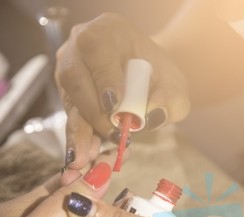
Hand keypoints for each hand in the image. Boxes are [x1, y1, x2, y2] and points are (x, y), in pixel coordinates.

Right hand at [55, 12, 189, 168]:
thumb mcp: (175, 87)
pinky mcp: (66, 91)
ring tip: (88, 156)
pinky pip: (69, 115)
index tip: (115, 106)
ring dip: (80, 129)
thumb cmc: (159, 78)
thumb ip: (171, 100)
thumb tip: (151, 115)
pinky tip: (81, 155)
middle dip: (93, 112)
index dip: (104, 78)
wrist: (146, 77)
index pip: (97, 49)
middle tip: (113, 135)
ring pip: (69, 100)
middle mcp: (80, 45)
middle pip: (76, 78)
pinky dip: (77, 136)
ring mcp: (68, 68)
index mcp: (108, 31)